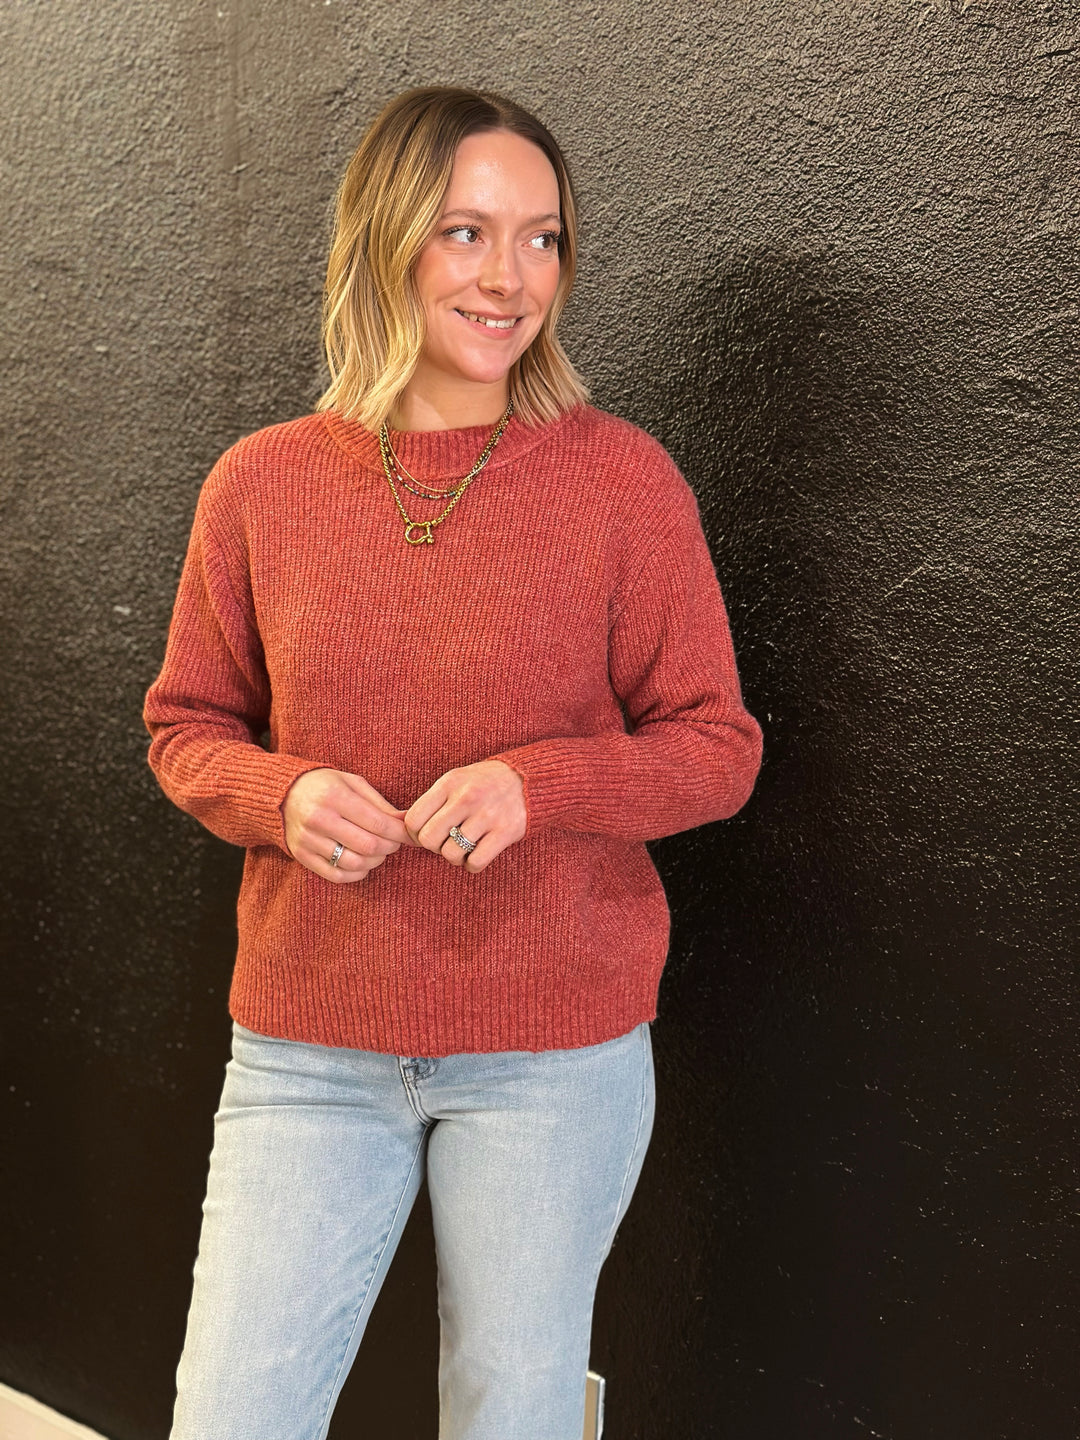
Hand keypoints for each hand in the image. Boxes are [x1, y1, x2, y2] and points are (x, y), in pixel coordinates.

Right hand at [282, 768, 414, 883]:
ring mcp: (308, 840)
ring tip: (378, 851)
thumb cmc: (325, 786)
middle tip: (393, 842)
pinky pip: (337, 875)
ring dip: (375, 861)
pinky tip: (362, 862)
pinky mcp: (302, 856)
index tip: (411, 835)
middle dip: (390, 847)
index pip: (378, 823)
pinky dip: (357, 873)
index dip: (400, 833)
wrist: (283, 794)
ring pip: (355, 863)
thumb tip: (407, 822)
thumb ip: (381, 804)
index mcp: (335, 796)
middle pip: (369, 846)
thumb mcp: (353, 783)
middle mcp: (319, 818)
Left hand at [402, 759, 525, 873]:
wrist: (529, 779)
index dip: (415, 834)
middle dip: (434, 847)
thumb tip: (398, 826)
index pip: (412, 819)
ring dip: (455, 857)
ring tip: (464, 847)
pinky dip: (472, 864)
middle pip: (428, 839)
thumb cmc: (484, 783)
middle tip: (446, 841)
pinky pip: (475, 862)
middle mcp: (466, 797)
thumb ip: (431, 802)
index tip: (428, 834)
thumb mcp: (455, 781)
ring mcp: (487, 815)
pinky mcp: (505, 832)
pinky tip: (478, 854)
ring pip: (451, 854)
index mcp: (449, 783)